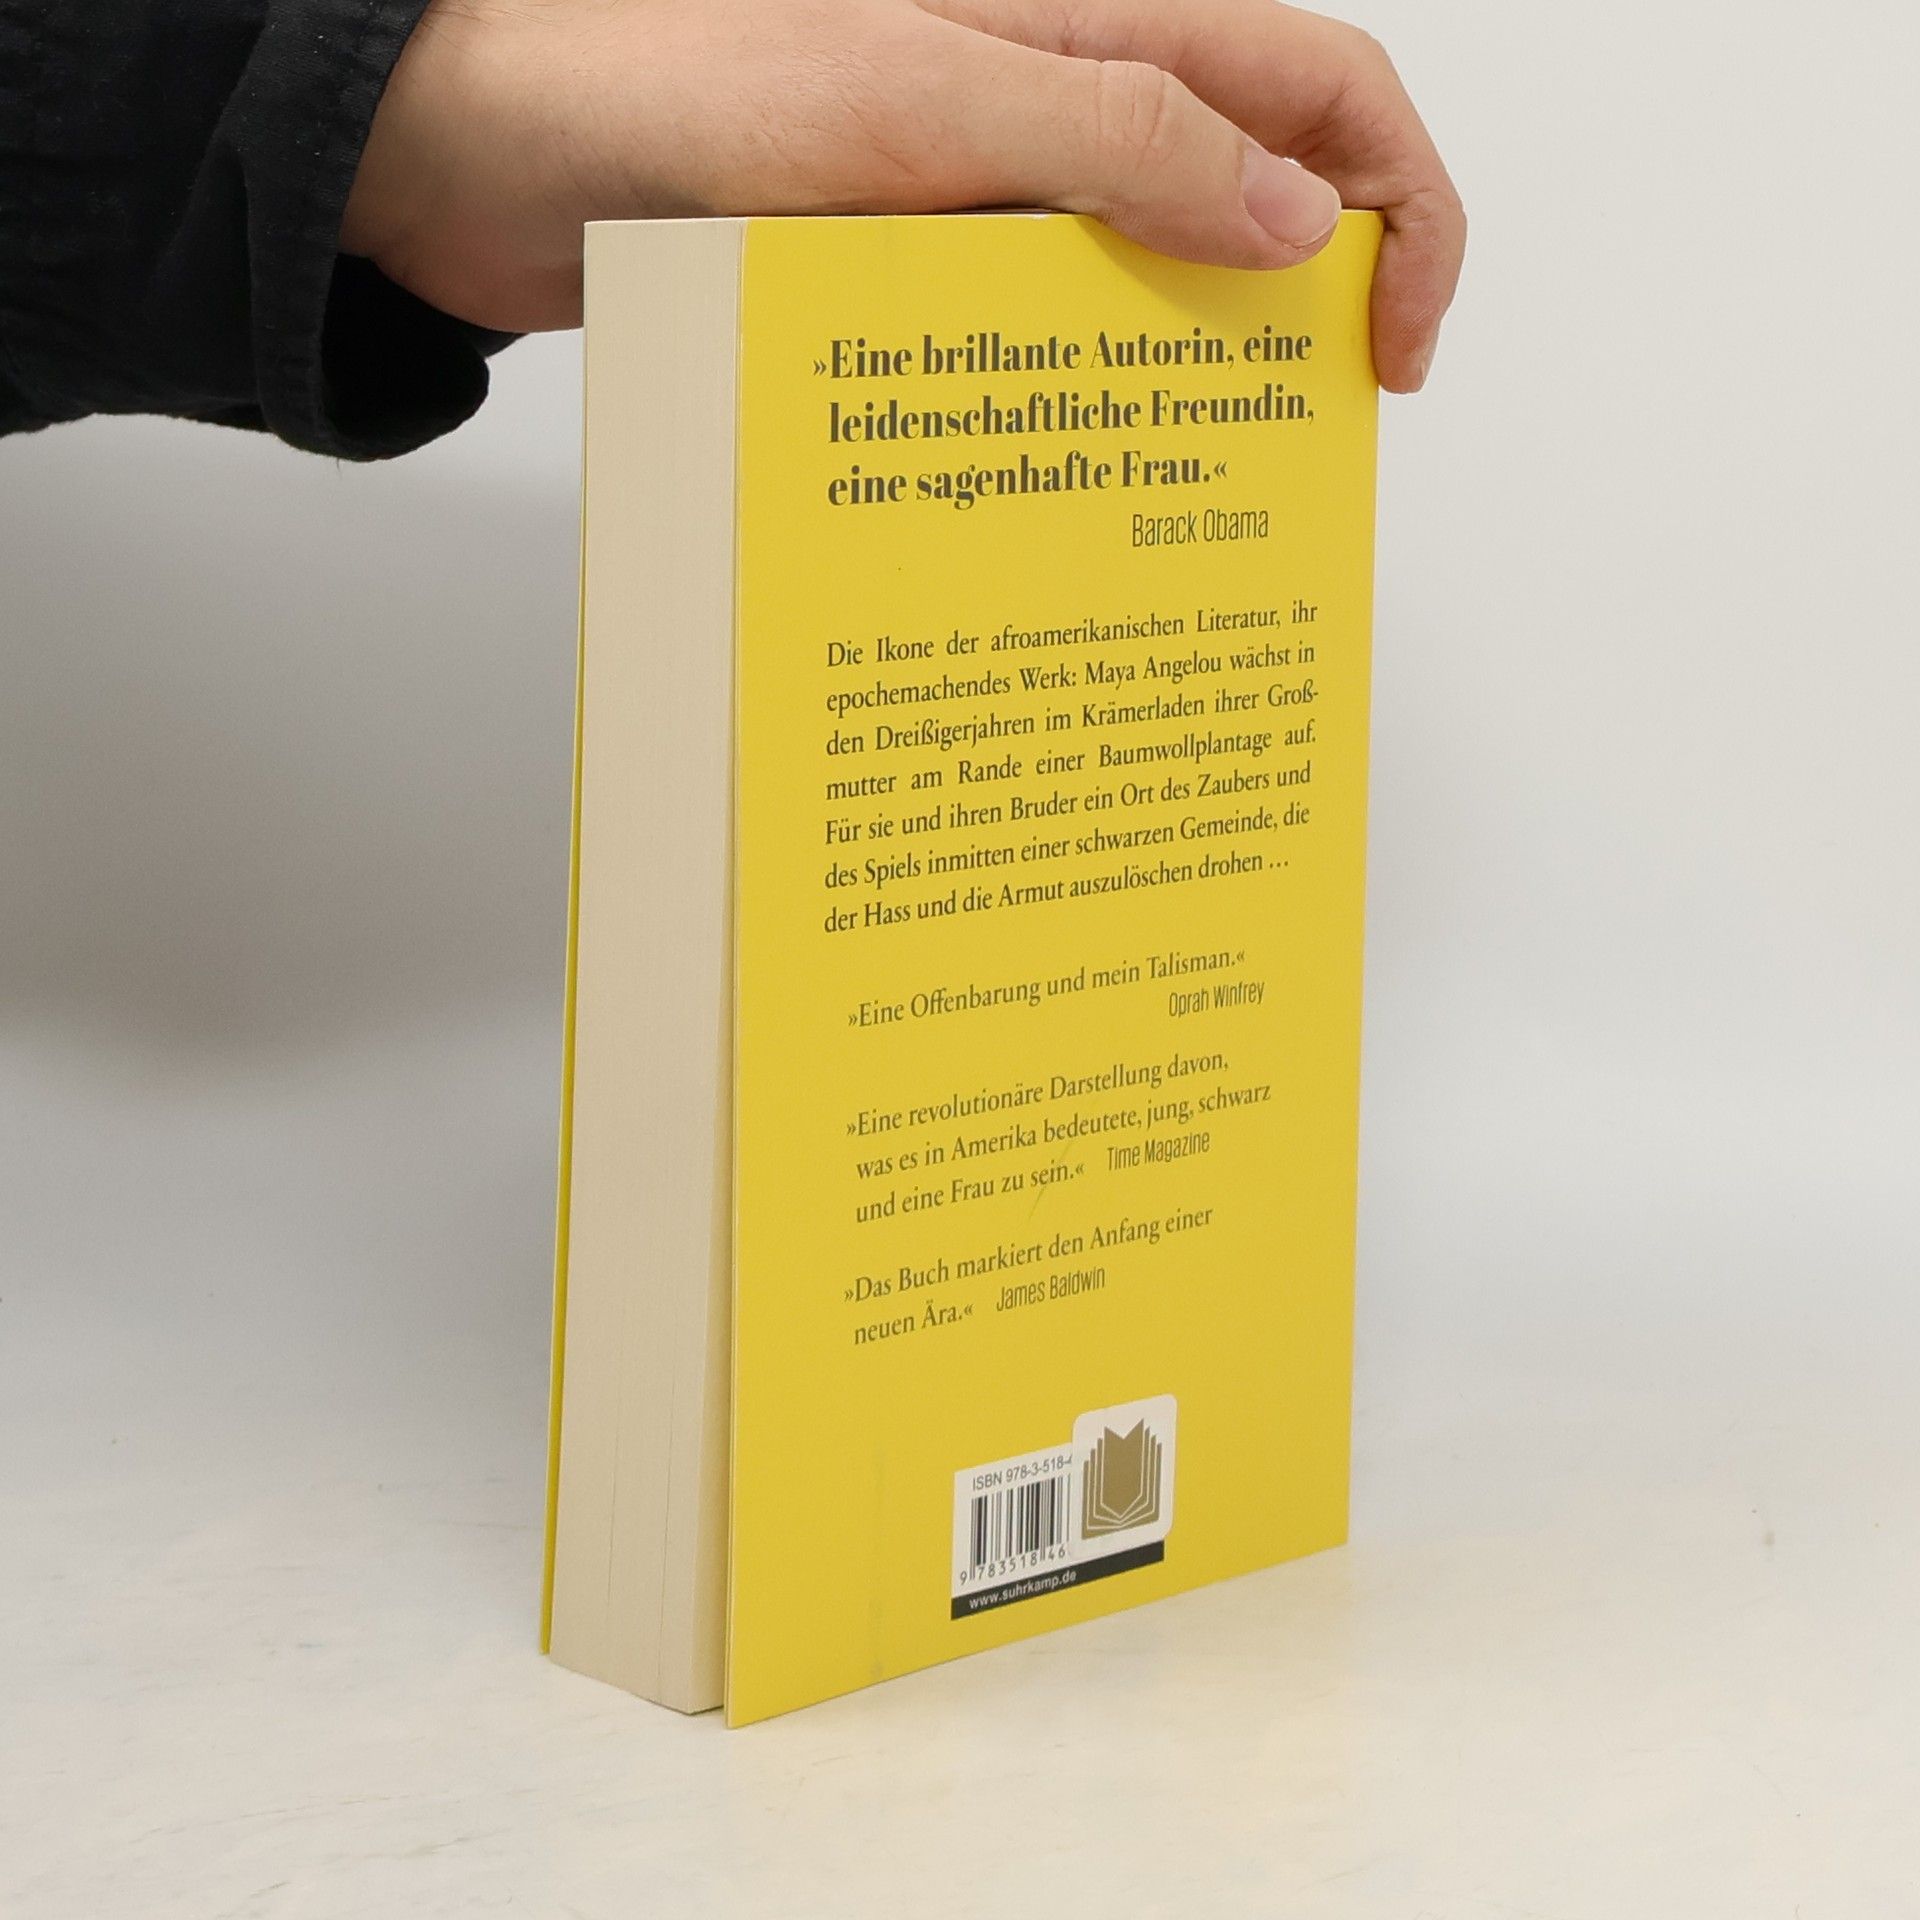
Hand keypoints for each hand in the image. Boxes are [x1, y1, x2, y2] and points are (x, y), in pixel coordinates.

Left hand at [342, 0, 1463, 390]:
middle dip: (1307, 306)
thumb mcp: (924, 102)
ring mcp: (982, 192)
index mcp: (1088, 25)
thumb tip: (1295, 221)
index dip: (1398, 205)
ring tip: (1185, 489)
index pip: (1319, 87)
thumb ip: (1118, 144)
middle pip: (1253, 190)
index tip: (1393, 347)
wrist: (490, 149)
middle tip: (1297, 438)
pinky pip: (1033, 333)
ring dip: (1183, 373)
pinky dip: (1071, 401)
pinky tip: (1064, 477)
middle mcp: (1052, 106)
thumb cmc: (672, 82)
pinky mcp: (912, 269)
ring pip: (1143, 278)